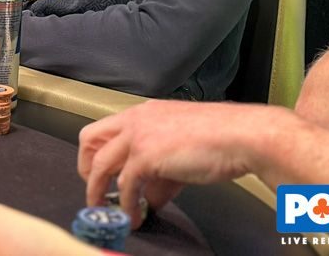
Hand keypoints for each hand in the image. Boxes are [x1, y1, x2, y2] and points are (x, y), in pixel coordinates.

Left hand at [78, 100, 283, 227]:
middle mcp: (136, 119)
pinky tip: (134, 216)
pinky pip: (125, 185)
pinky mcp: (146, 155)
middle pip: (89, 139)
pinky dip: (126, 205)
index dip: (98, 153)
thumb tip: (151, 198)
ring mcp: (139, 135)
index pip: (105, 128)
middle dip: (85, 167)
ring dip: (97, 191)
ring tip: (105, 210)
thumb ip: (162, 173)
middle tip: (94, 190)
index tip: (101, 174)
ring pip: (99, 164)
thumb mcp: (183, 150)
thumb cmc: (223, 138)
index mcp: (145, 113)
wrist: (243, 136)